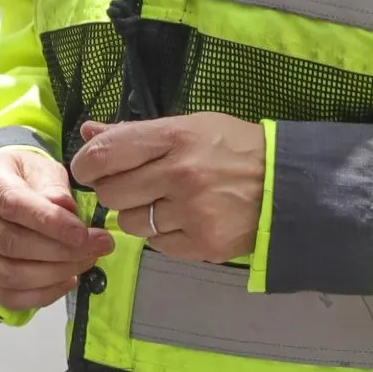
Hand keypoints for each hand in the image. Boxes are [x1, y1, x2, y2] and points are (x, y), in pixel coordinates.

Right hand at [0, 145, 113, 313]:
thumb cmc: (19, 175)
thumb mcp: (38, 167)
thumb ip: (52, 187)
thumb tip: (65, 210)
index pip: (12, 205)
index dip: (49, 222)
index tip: (83, 232)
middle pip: (10, 243)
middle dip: (60, 250)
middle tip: (97, 247)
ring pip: (9, 274)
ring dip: (54, 274)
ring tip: (86, 261)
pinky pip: (8, 297)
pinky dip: (43, 294)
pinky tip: (68, 279)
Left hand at [70, 115, 265, 264]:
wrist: (287, 184)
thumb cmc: (231, 148)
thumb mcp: (187, 126)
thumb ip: (133, 133)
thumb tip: (88, 132)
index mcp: (174, 137)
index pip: (104, 153)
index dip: (85, 165)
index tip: (88, 170)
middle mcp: (180, 174)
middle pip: (111, 193)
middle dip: (114, 191)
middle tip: (134, 186)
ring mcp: (193, 212)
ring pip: (131, 223)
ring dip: (140, 215)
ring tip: (166, 203)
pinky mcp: (204, 244)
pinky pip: (157, 245)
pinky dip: (163, 235)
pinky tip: (185, 220)